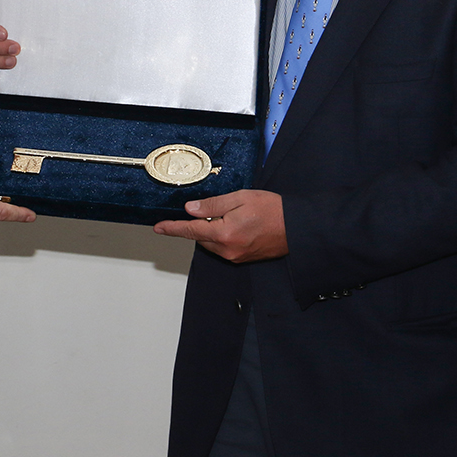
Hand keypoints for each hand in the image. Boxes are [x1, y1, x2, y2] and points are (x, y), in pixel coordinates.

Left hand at [153, 190, 287, 262]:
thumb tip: (191, 209)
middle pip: (201, 237)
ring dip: (213, 230)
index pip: (190, 230)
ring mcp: (235, 256)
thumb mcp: (240, 198)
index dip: (173, 228)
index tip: (159, 227)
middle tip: (216, 209)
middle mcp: (227, 249)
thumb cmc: (273, 210)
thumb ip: (213, 205)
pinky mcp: (242, 258)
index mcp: (224, 233)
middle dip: (200, 224)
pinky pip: (223, 247)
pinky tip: (237, 224)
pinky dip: (223, 236)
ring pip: (212, 242)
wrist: (297, 227)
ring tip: (234, 215)